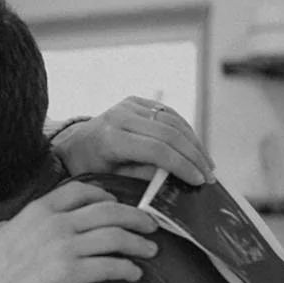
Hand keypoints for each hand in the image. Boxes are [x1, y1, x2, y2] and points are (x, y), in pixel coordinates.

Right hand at [0, 180, 158, 282]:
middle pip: (108, 211)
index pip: (81, 191)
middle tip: (151, 225)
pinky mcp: (71, 275)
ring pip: (116, 237)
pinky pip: (109, 267)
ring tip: (152, 250)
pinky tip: (135, 275)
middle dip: (135, 216)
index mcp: (39, 211)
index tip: (117, 203)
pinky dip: (127, 269)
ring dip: (139, 243)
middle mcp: (56, 224)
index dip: (105, 195)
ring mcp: (64, 248)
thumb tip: (9, 227)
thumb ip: (7, 228)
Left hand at [55, 97, 214, 185]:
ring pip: (173, 121)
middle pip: (169, 133)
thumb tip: (173, 179)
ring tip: (207, 164)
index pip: (157, 150)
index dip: (182, 165)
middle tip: (209, 176)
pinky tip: (195, 148)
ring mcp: (129, 105)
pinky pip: (168, 114)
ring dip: (194, 143)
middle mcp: (120, 116)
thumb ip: (141, 177)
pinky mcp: (136, 101)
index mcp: (111, 138)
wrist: (73, 144)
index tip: (199, 181)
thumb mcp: (111, 179)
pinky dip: (185, 131)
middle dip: (194, 156)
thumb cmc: (90, 168)